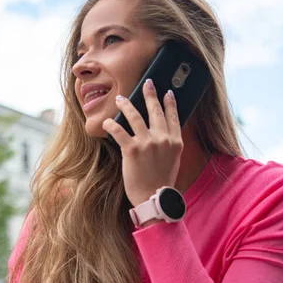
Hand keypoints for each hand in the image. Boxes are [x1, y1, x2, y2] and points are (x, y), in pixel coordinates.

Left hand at [103, 79, 182, 206]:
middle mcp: (163, 139)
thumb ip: (169, 146)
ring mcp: (148, 143)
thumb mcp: (173, 161)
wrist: (154, 198)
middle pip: (155, 111)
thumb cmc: (161, 183)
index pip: (173, 117)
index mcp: (175, 142)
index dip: (169, 103)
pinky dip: (111, 124)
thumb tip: (163, 134)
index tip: (167, 93)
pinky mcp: (132, 150)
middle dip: (150, 95)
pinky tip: (107, 121)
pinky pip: (119, 130)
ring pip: (135, 116)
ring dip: (127, 104)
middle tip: (147, 83)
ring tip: (120, 98)